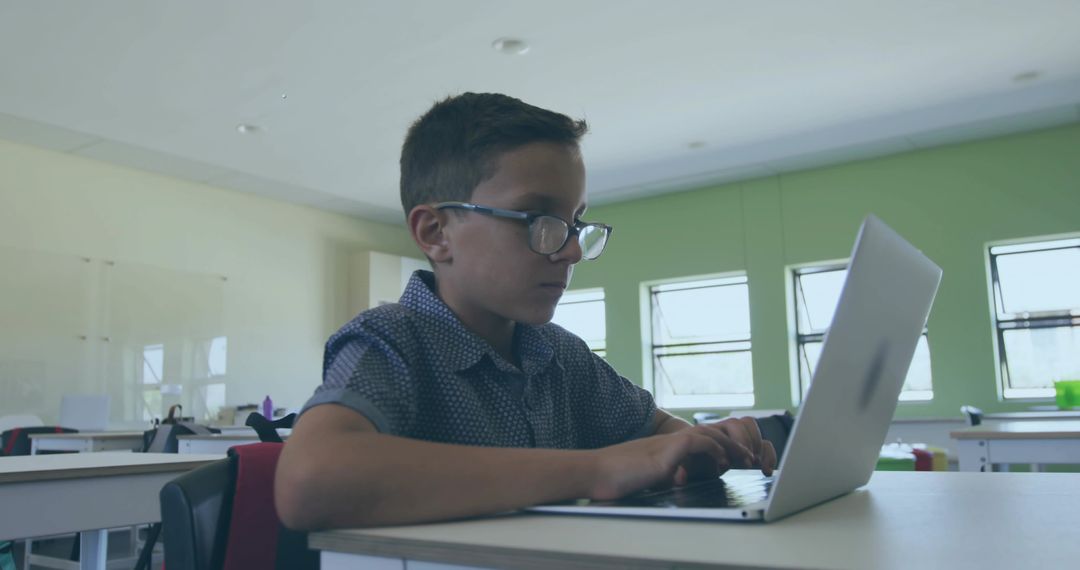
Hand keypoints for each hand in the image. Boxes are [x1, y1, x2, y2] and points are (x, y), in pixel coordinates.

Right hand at [587, 419, 775, 500]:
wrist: (592, 472)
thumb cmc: (611, 478)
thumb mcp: (642, 477)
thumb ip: (660, 474)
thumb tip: (675, 479)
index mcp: (663, 448)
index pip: (698, 440)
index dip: (718, 447)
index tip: (732, 460)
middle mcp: (666, 441)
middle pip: (708, 432)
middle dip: (731, 443)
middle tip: (749, 457)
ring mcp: (665, 444)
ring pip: (706, 433)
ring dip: (729, 445)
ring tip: (744, 458)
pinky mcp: (664, 452)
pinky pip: (696, 442)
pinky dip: (713, 449)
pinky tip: (722, 460)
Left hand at [677, 417, 776, 483]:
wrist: (688, 459)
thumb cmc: (685, 464)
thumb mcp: (681, 468)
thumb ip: (679, 472)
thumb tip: (680, 479)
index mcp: (706, 433)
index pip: (719, 432)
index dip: (728, 446)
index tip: (729, 465)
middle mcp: (722, 431)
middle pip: (737, 423)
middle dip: (744, 442)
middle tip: (747, 462)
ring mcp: (735, 437)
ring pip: (750, 425)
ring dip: (756, 444)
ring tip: (756, 465)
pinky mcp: (747, 447)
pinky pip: (763, 441)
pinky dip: (768, 453)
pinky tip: (767, 471)